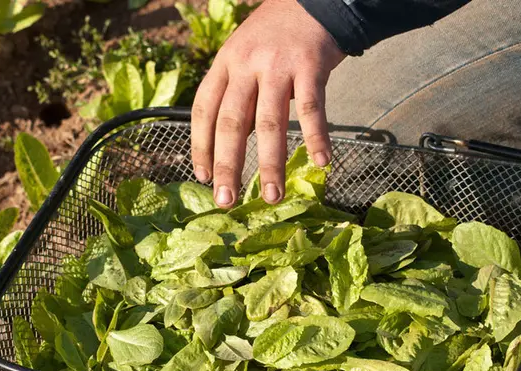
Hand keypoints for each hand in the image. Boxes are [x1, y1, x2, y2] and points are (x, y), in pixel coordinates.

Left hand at [190, 0, 345, 207]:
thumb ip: (234, 91)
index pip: (204, 110)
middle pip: (232, 123)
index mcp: (225, 63)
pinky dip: (317, 137)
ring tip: (272, 196)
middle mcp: (246, 65)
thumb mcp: (242, 53)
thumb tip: (228, 142)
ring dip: (271, 164)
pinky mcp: (310, 67)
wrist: (313, 1)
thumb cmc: (275, 35)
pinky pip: (311, 109)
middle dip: (228, 166)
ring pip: (271, 124)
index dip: (200, 146)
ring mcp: (278, 66)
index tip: (203, 176)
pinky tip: (320, 162)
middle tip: (226, 201)